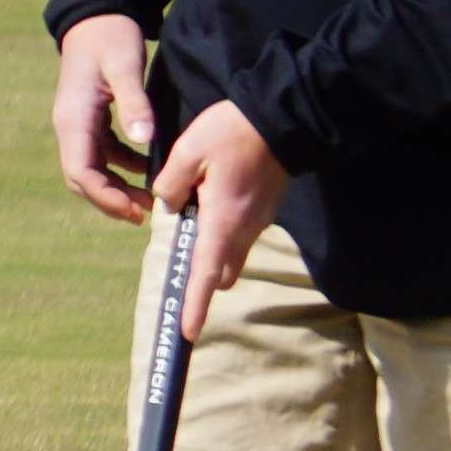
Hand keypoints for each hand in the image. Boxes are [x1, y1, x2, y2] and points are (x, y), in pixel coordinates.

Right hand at [52, 11, 157, 221]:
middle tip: (146, 214)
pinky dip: (121, 168)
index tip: (136, 211)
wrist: (96, 14)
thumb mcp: (124, 66)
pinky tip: (146, 169)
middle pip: (82, 178)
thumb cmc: (111, 36)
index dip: (106, 197)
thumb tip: (144, 138)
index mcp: (74, 119)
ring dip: (115, 188)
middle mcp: (69, 126)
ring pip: (91, 169)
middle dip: (111, 200)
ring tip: (150, 200)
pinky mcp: (89, 119)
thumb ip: (134, 103)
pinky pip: (101, 154)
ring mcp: (77, 124)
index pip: (81, 172)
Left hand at [151, 100, 286, 335]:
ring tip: (188, 233)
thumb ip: (170, 185)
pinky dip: (220, 237)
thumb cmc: (233, 133)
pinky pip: (239, 236)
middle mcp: (244, 229)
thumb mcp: (188, 152)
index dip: (195, 305)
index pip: (205, 274)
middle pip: (219, 272)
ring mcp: (258, 221)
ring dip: (210, 257)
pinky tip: (205, 209)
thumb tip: (168, 206)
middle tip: (177, 285)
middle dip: (200, 283)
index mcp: (223, 221)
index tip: (186, 332)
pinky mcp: (263, 210)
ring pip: (230, 255)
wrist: (282, 119)